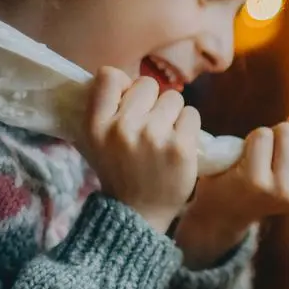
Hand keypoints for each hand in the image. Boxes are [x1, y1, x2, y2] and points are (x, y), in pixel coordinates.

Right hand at [81, 68, 200, 232]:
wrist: (138, 212)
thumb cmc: (120, 171)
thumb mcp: (96, 141)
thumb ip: (106, 110)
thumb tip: (124, 79)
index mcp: (96, 125)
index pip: (109, 76)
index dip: (124, 85)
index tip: (129, 102)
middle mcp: (122, 128)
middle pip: (148, 84)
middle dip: (153, 101)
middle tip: (151, 125)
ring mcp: (153, 136)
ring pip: (173, 98)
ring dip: (173, 114)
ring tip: (165, 136)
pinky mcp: (180, 146)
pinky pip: (192, 114)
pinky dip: (189, 126)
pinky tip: (179, 143)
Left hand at [174, 116, 288, 267]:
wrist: (226, 210)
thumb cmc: (265, 181)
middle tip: (277, 150)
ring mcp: (283, 188)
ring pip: (287, 131)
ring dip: (272, 133)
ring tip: (261, 153)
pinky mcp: (256, 180)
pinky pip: (262, 136)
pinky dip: (252, 138)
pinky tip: (246, 156)